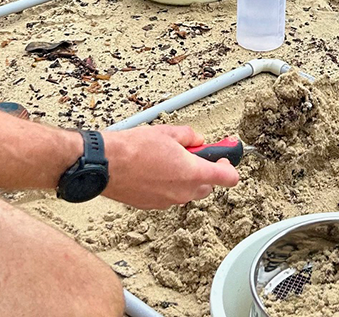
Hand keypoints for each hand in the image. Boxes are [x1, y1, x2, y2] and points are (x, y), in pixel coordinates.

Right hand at [102, 125, 238, 208]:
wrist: (108, 165)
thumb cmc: (135, 148)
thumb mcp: (169, 132)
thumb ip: (190, 136)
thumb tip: (197, 140)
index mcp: (192, 172)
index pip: (227, 178)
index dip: (230, 167)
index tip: (225, 158)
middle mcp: (183, 191)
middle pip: (208, 186)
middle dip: (205, 171)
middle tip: (196, 155)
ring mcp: (168, 201)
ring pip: (189, 192)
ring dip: (187, 179)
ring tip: (171, 160)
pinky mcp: (153, 206)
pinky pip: (171, 196)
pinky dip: (170, 185)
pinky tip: (157, 170)